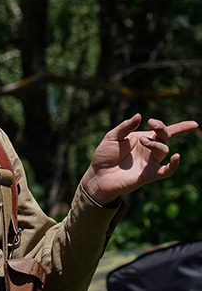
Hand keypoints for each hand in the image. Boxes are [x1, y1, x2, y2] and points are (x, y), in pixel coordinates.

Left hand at [81, 114, 197, 205]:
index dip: (181, 127)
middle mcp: (149, 149)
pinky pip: (167, 170)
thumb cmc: (105, 155)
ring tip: (142, 141)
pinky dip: (173, 165)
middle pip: (165, 137)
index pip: (163, 131)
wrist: (98, 174)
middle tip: (152, 123)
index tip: (194, 124)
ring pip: (164, 150)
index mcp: (142, 138)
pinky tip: (176, 157)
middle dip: (162, 128)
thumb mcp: (112, 137)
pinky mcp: (149, 174)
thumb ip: (125, 127)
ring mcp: (150, 162)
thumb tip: (140, 115)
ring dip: (156, 143)